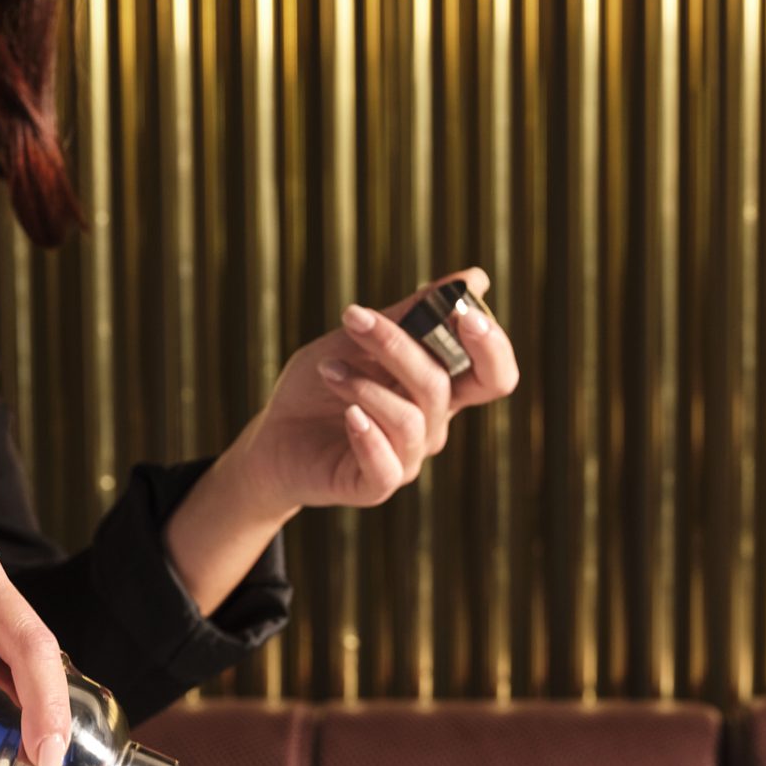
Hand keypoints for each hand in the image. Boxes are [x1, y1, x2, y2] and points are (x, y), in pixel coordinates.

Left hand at [232, 266, 519, 518]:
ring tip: (327, 369)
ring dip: (364, 385)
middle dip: (399, 346)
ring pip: (410, 420)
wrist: (272, 437)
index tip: (464, 310)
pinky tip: (346, 414)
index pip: (493, 376)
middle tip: (353, 317)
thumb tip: (475, 278)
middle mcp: (430, 427)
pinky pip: (385, 466)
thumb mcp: (360, 339)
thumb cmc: (321, 386)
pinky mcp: (373, 486)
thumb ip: (411, 315)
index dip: (492, 346)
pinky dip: (367, 433)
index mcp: (438, 390)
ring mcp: (405, 460)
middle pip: (442, 387)